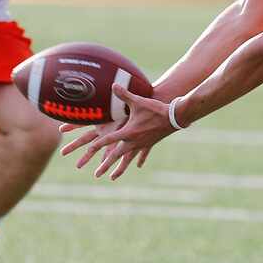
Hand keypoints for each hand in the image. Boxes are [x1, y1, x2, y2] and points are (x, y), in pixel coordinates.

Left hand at [60, 84, 175, 179]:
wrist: (174, 117)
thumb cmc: (155, 109)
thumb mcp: (138, 101)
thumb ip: (124, 95)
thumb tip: (113, 85)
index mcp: (128, 132)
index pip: (109, 139)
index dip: (97, 144)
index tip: (88, 151)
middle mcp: (133, 141)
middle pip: (116, 155)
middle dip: (106, 165)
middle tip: (96, 175)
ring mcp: (142, 144)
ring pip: (127, 159)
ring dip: (119, 168)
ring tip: (112, 178)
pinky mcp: (149, 143)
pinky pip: (142, 153)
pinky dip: (138, 158)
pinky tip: (137, 165)